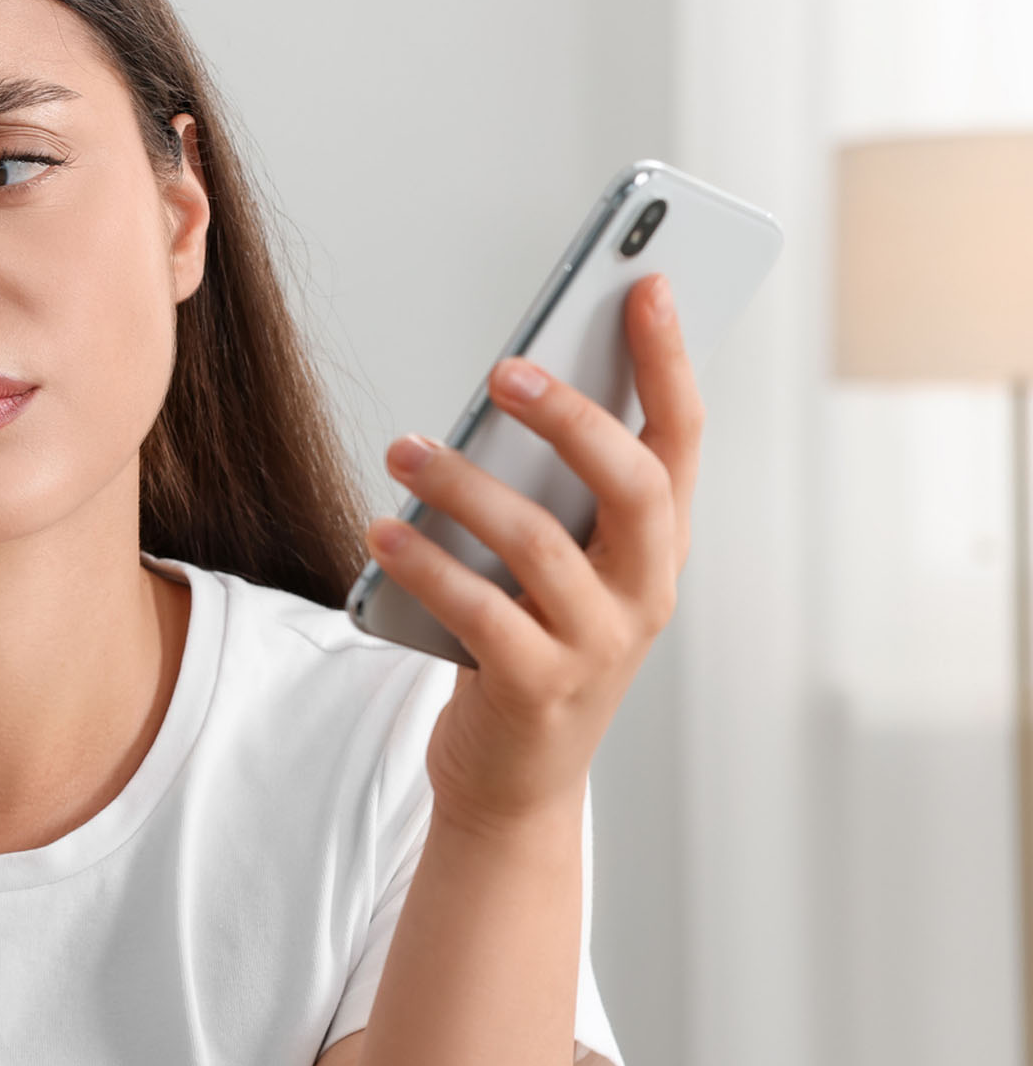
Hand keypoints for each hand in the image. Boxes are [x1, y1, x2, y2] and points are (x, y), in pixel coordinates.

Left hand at [363, 272, 699, 833]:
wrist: (514, 781)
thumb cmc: (528, 644)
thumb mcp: (557, 565)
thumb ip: (551, 488)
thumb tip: (514, 380)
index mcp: (658, 547)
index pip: (682, 439)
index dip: (670, 360)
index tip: (645, 284)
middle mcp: (646, 592)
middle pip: (635, 484)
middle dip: (573, 417)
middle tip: (504, 369)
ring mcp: (598, 645)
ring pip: (540, 544)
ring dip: (464, 486)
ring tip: (404, 448)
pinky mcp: (536, 690)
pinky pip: (480, 612)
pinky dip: (427, 564)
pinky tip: (382, 531)